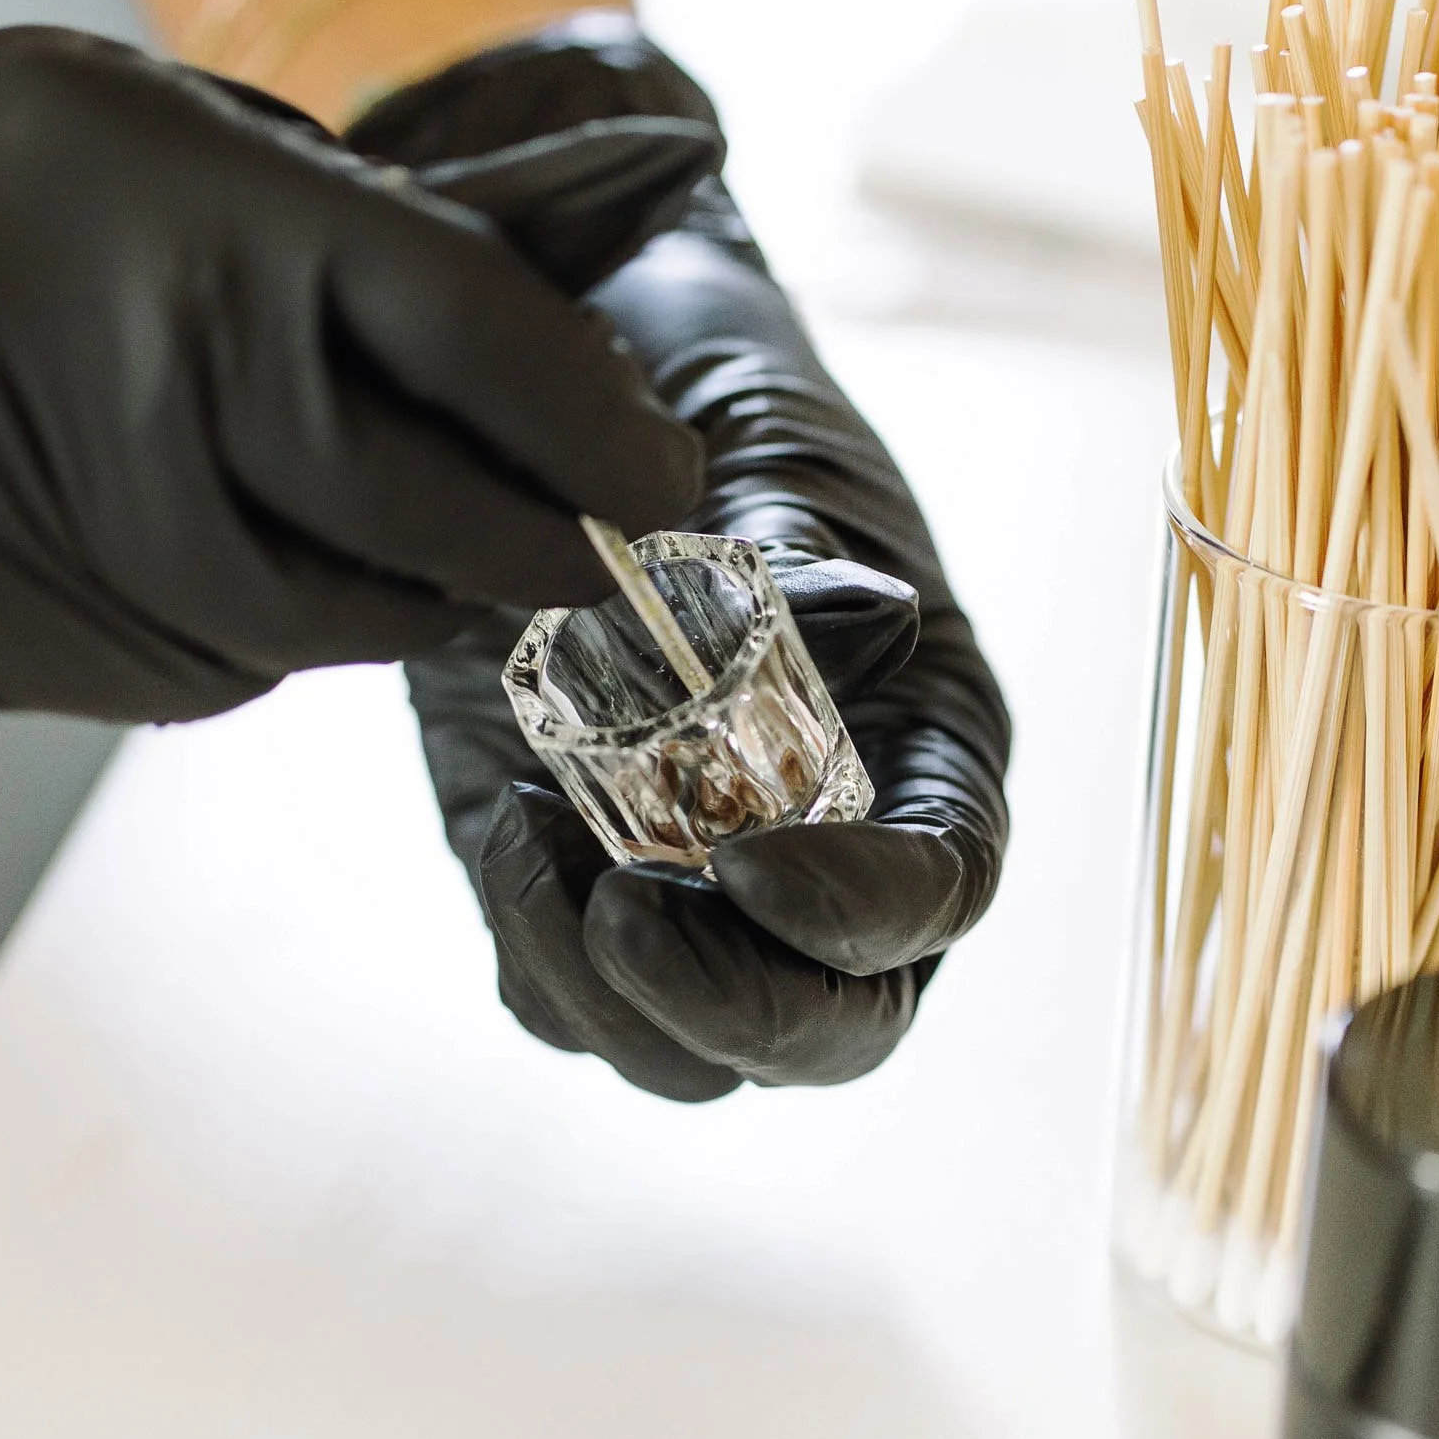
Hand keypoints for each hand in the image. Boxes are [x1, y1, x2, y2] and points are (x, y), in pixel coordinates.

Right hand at [0, 27, 710, 720]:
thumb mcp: (179, 130)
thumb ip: (389, 215)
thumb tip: (622, 249)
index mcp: (207, 213)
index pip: (481, 335)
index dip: (600, 424)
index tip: (662, 470)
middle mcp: (162, 375)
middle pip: (442, 520)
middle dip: (547, 543)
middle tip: (590, 535)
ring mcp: (106, 525)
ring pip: (355, 622)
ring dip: (418, 594)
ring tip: (389, 519)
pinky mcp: (63, 632)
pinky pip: (245, 669)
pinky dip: (285, 629)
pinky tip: (235, 543)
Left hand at [353, 15, 1012, 1098]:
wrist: (573, 387)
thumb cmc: (712, 409)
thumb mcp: (769, 447)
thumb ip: (809, 547)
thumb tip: (874, 624)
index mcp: (929, 753)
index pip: (939, 894)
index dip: (863, 910)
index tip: (756, 864)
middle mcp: (840, 859)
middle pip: (831, 1029)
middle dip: (730, 1007)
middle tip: (622, 914)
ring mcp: (709, 903)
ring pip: (692, 1051)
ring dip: (605, 989)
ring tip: (528, 839)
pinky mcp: (582, 901)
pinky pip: (568, 999)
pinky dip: (530, 945)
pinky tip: (499, 819)